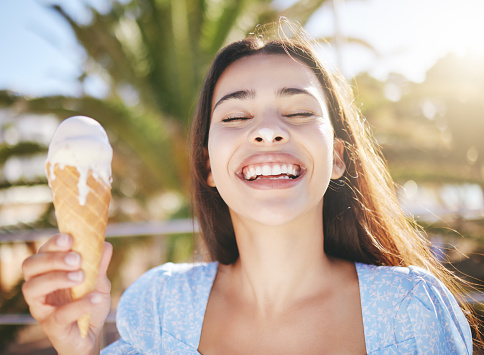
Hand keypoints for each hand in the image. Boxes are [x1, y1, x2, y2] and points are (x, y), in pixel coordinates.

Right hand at [22, 233, 112, 354]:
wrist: (92, 335)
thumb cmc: (88, 303)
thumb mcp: (99, 281)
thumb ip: (100, 265)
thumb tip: (106, 244)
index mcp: (48, 272)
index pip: (41, 252)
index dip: (52, 243)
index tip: (70, 238)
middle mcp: (39, 287)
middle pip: (30, 266)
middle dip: (52, 258)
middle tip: (77, 258)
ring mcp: (42, 308)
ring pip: (33, 288)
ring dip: (57, 278)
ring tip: (82, 277)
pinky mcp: (51, 327)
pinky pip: (58, 315)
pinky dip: (78, 305)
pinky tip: (95, 298)